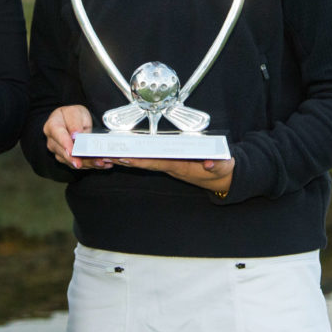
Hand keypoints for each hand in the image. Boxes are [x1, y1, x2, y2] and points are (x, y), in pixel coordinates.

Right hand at [43, 105, 112, 169]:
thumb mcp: (76, 113)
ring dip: (88, 163)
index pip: (58, 135)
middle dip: (80, 158)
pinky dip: (90, 164)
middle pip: (65, 153)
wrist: (73, 121)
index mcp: (52, 126)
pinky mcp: (66, 159)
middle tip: (94, 160)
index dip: (65, 144)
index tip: (72, 152)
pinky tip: (102, 163)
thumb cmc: (73, 116)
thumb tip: (75, 134)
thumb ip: (74, 122)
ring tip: (102, 162)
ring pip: (72, 161)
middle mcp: (53, 141)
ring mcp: (58, 152)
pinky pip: (78, 165)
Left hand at [114, 156, 234, 194]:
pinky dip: (136, 157)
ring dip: (127, 159)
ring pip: (145, 161)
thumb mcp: (224, 166)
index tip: (127, 157)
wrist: (223, 177)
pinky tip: (124, 154)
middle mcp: (172, 166)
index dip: (141, 161)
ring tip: (108, 154)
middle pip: (145, 163)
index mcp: (181, 166)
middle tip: (107, 155)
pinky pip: (150, 159)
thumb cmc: (221, 170)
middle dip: (127, 159)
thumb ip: (218, 164)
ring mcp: (170, 164)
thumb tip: (210, 163)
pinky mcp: (170, 161)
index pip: (157, 163)